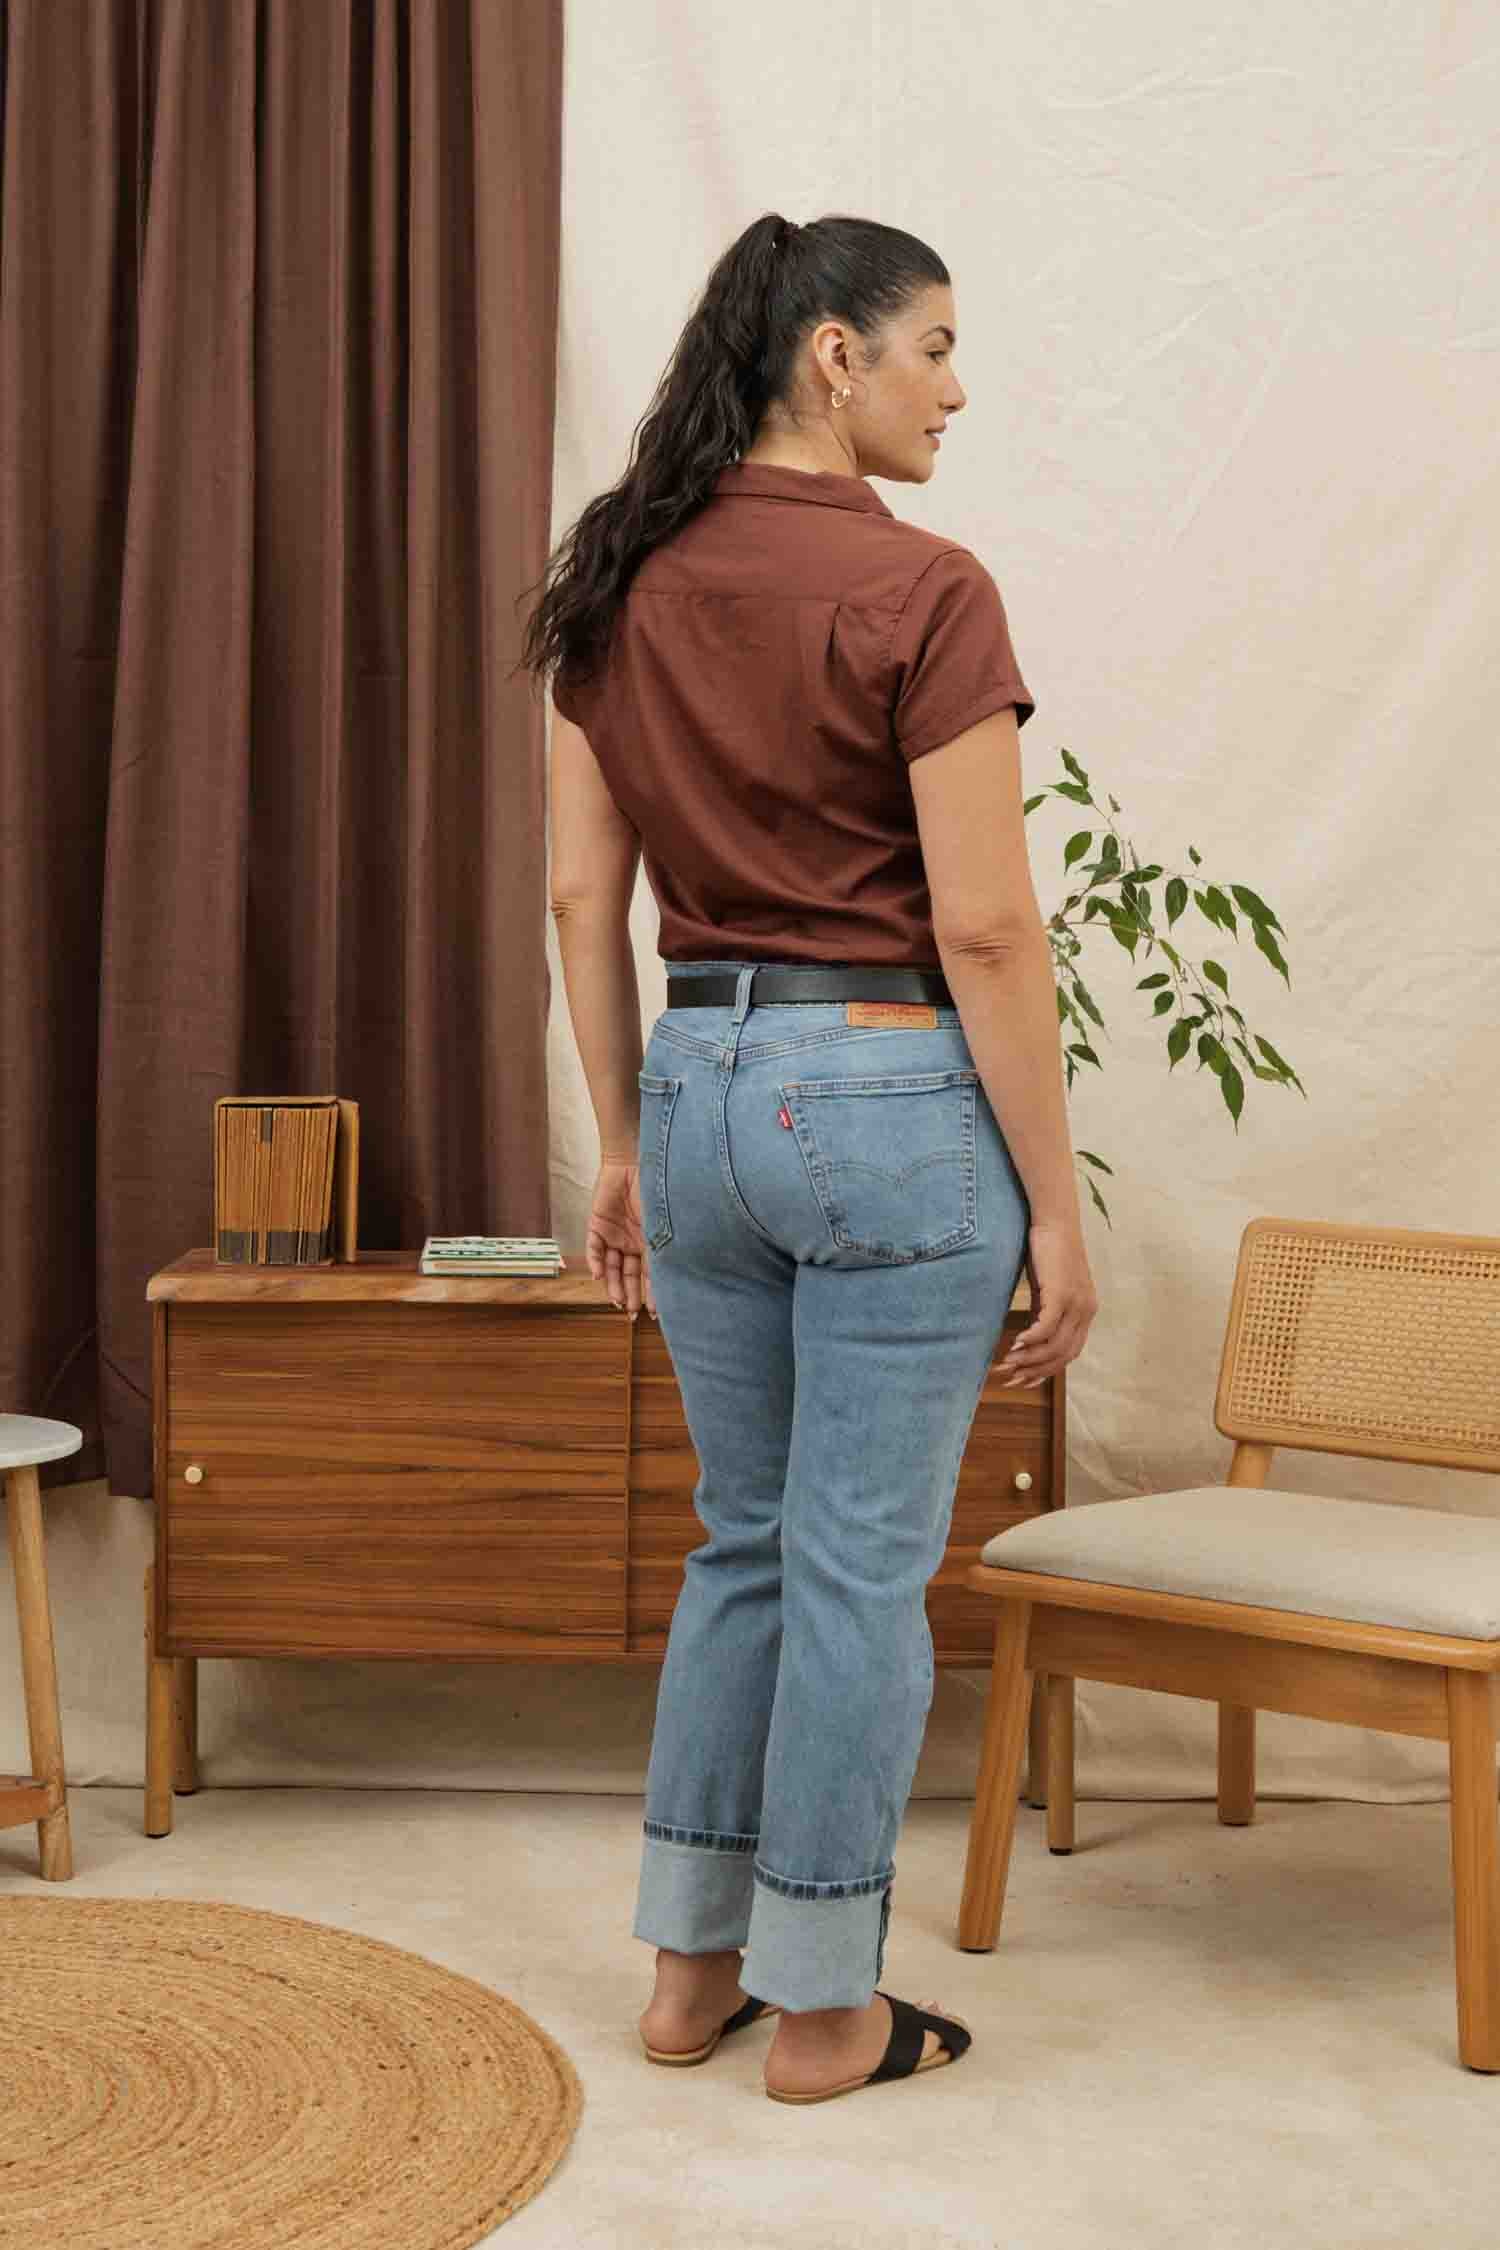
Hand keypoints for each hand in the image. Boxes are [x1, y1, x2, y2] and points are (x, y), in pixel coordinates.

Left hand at [586, 1159, 656, 1318]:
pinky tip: (598, 1276)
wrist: (635, 1161)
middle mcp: (631, 1242)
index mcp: (650, 1242)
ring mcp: (614, 1234)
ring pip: (611, 1266)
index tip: (654, 1314)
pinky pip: (594, 1248)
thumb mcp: (661, 1227)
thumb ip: (660, 1253)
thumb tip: (669, 1280)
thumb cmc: (656, 1190)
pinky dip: (595, 1262)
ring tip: (617, 1301)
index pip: (650, 1274)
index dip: (652, 1294)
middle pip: (628, 1274)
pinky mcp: (597, 1224)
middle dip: (631, 1295)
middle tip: (632, 1314)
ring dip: (613, 1284)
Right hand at [1000, 1219, 1097, 1386]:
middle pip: (1062, 1355)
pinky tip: (1014, 1344)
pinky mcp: (1061, 1292)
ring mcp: (1076, 1302)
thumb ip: (1044, 1312)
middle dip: (1034, 1372)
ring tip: (1006, 1363)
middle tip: (1009, 1378)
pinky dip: (1030, 1340)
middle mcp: (1087, 1311)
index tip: (1024, 1381)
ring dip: (1028, 1358)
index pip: (1069, 1353)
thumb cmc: (1047, 1251)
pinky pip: (1046, 1327)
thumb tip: (1028, 1338)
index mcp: (1086, 1312)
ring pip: (1053, 1345)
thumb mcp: (1047, 1288)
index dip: (1047, 1371)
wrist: (1054, 1219)